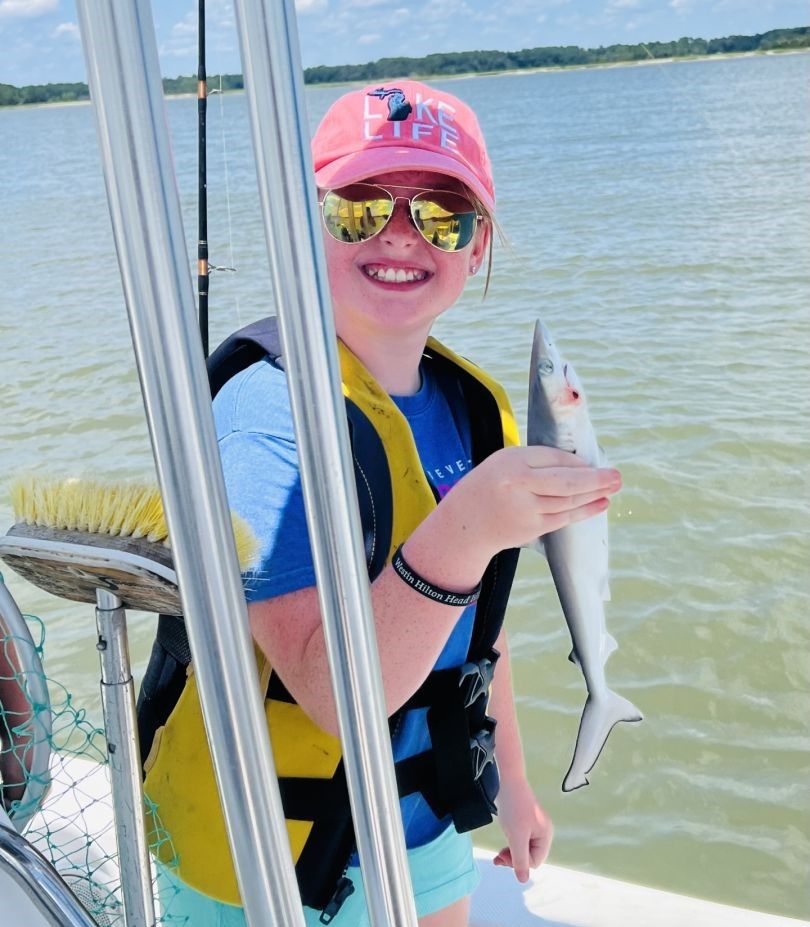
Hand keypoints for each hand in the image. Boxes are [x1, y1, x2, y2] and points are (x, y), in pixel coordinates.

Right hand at [437, 445, 620, 569]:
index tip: (590, 461)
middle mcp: (518, 486)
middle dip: (596, 478)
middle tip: (617, 475)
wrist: (464, 525)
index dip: (576, 461)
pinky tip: (601, 503)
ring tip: (614, 486)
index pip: (553, 458)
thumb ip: (536, 461)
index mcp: (510, 462)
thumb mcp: (503, 463)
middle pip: (565, 482)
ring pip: (569, 501)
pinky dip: (586, 510)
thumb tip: (579, 465)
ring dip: (595, 494)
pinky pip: (565, 517)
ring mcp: (526, 510)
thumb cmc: (489, 487)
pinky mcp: (532, 528)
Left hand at [493, 775, 552, 882]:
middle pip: (530, 856)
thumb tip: (523, 880)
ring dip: (510, 853)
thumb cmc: (513, 807)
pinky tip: (502, 845)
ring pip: (523, 848)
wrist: (505, 779)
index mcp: (546, 835)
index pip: (535, 861)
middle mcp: (542, 831)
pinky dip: (510, 844)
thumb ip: (520, 859)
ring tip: (497, 855)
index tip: (502, 856)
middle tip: (497, 858)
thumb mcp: (516, 836)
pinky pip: (519, 839)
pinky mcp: (523, 821)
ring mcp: (533, 826)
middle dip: (514, 859)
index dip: (519, 863)